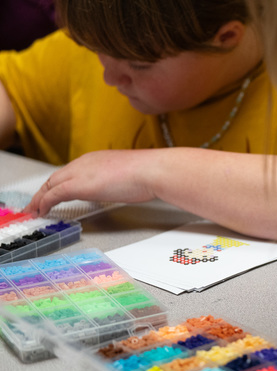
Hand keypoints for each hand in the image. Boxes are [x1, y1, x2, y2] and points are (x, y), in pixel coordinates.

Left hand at [23, 150, 159, 215]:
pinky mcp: (77, 186)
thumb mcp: (128, 175)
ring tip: (33, 210)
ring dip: (39, 198)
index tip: (55, 194)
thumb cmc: (147, 173)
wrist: (149, 170)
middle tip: (36, 204)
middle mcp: (83, 163)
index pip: (70, 172)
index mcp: (96, 159)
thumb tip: (120, 188)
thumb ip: (118, 180)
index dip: (59, 184)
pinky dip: (44, 202)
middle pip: (55, 177)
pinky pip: (53, 195)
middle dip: (43, 191)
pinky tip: (41, 211)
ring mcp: (79, 173)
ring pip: (49, 185)